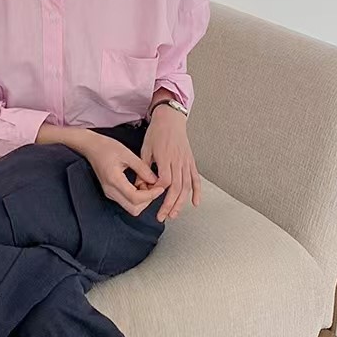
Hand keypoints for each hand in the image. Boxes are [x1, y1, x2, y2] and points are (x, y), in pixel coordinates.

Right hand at [80, 133, 167, 216]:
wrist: (91, 147)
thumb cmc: (106, 147)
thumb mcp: (127, 154)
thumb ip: (142, 168)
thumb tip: (155, 180)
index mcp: (114, 180)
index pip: (135, 198)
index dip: (151, 196)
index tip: (160, 188)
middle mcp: (110, 190)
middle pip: (133, 208)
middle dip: (147, 201)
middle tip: (154, 188)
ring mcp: (109, 193)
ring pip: (131, 207)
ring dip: (142, 200)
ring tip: (147, 185)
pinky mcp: (111, 192)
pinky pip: (126, 202)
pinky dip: (137, 197)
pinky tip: (140, 185)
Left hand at [133, 106, 200, 220]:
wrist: (171, 119)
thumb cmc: (157, 132)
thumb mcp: (145, 148)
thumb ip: (143, 168)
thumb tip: (139, 185)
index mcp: (165, 158)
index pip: (164, 181)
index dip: (158, 191)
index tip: (151, 196)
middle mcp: (178, 161)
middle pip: (177, 188)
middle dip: (170, 204)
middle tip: (163, 216)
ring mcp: (186, 162)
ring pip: (186, 186)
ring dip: (181, 202)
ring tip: (174, 214)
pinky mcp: (191, 162)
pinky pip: (196, 179)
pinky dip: (197, 191)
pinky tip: (195, 202)